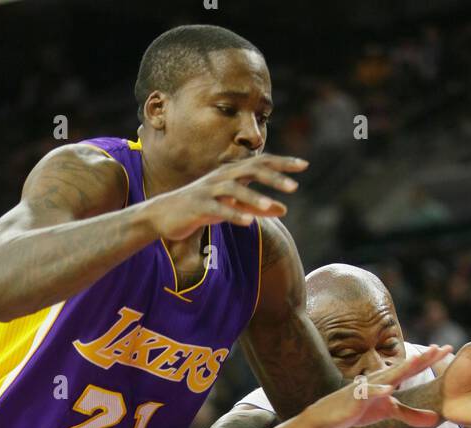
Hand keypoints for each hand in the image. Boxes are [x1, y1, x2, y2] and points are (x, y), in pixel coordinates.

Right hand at [146, 155, 308, 238]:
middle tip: (295, 186)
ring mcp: (209, 190)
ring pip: (234, 190)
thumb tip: (284, 209)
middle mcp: (222, 176)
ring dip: (254, 198)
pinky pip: (218, 210)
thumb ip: (259, 207)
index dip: (283, 163)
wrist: (165, 215)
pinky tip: (247, 222)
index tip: (305, 165)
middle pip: (251, 170)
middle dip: (274, 177)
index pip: (262, 162)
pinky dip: (233, 214)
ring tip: (272, 206)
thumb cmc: (203, 208)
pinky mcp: (198, 206)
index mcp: (232, 173)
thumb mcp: (234, 207)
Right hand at [304, 345, 451, 427]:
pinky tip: (388, 390)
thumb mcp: (388, 412)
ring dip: (402, 368)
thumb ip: (412, 415)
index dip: (430, 358)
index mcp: (390, 381)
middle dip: (422, 357)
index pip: (413, 367)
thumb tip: (435, 420)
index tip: (448, 348)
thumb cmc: (361, 410)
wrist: (331, 417)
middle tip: (439, 347)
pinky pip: (369, 393)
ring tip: (417, 359)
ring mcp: (369, 387)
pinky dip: (378, 391)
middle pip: (405, 366)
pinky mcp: (357, 398)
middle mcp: (381, 379)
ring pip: (388, 376)